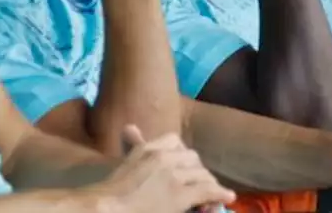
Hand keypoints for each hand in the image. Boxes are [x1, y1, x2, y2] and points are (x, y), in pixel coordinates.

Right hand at [95, 126, 234, 212]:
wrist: (105, 208)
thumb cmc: (110, 192)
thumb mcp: (125, 163)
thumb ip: (133, 145)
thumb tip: (129, 127)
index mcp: (149, 148)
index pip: (176, 141)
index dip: (183, 155)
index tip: (185, 165)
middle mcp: (164, 157)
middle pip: (193, 159)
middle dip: (198, 171)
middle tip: (201, 181)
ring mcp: (173, 176)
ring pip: (202, 175)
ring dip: (208, 184)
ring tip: (213, 193)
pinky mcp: (180, 194)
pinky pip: (207, 190)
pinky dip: (219, 194)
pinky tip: (227, 198)